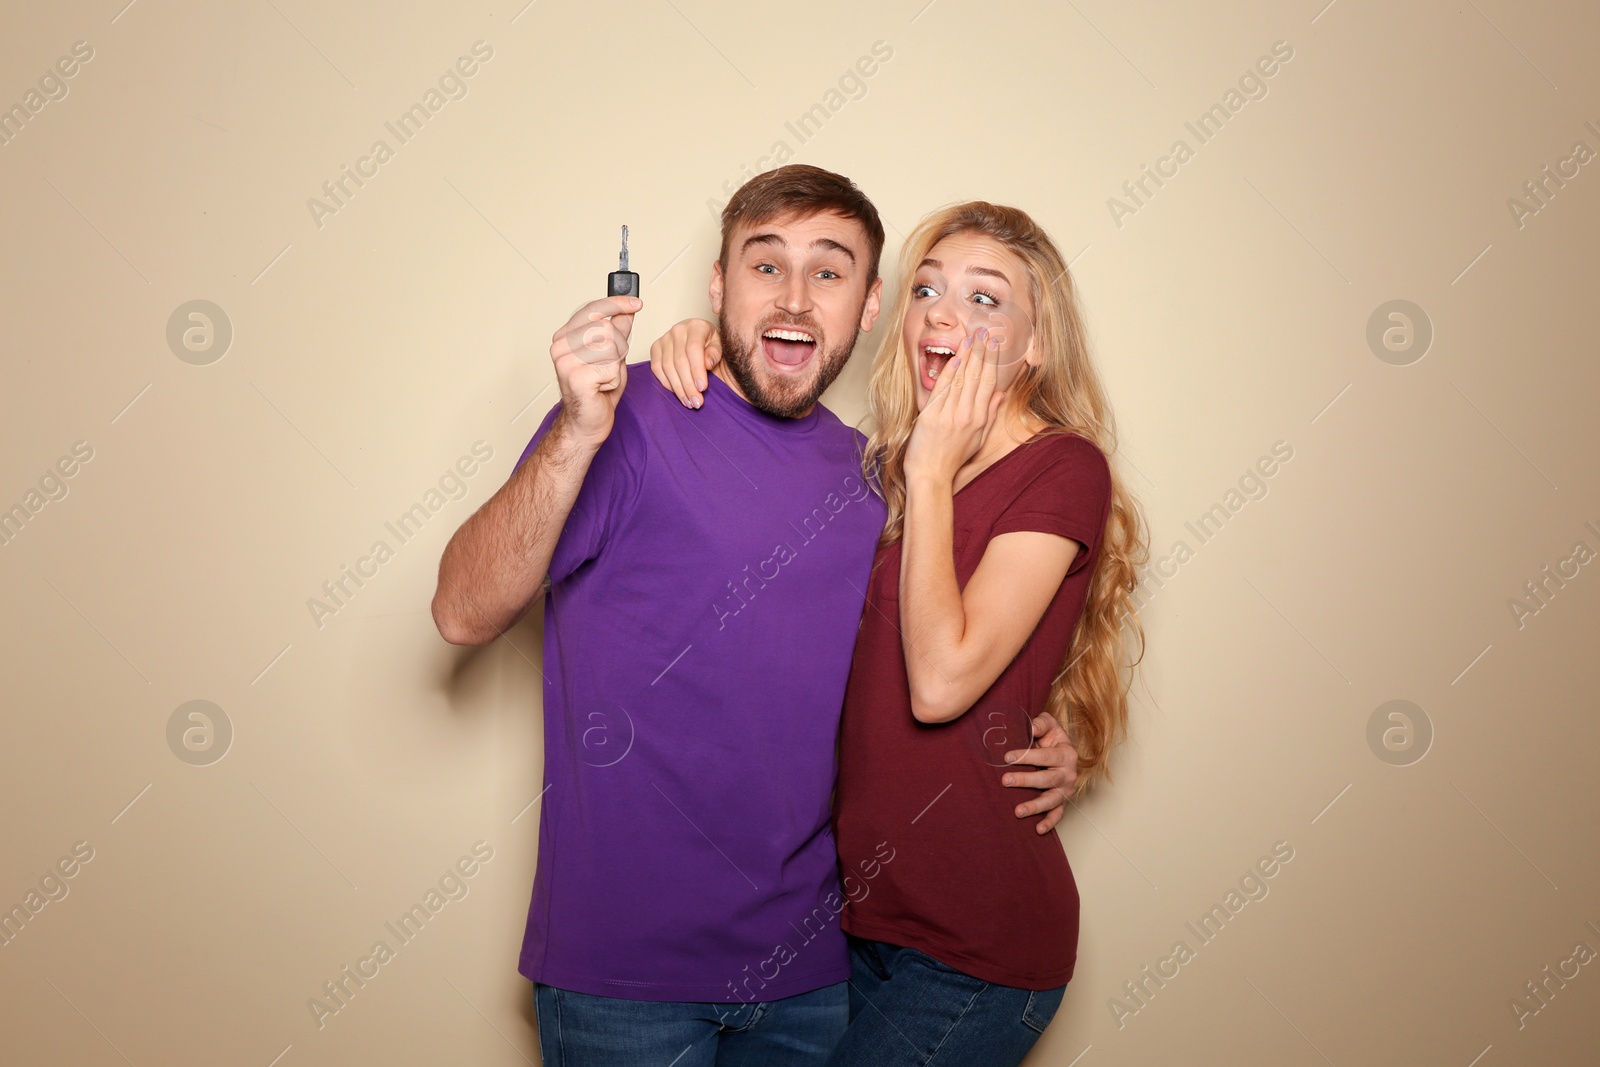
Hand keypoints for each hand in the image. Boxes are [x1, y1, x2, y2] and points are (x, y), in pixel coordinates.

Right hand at [550, 296, 640, 446]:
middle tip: (608, 367)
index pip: (592, 309)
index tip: (636, 302)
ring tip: (603, 378)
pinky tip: (601, 388)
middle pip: (606, 327)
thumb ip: (618, 331)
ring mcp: (565, 361)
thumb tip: (627, 309)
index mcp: (565, 336)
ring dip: (615, 365)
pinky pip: (611, 367)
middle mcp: (560, 346)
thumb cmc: (597, 391)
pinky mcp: (576, 377)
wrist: (586, 424)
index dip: (616, 303)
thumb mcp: (613, 355)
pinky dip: (614, 379)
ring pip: (611, 346)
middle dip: (618, 347)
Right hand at [649, 317, 720, 407]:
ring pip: (667, 367)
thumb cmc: (711, 344)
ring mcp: (664, 339)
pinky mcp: (655, 348)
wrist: (701, 340)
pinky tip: (678, 393)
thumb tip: (708, 363)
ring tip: (689, 402)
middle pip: (680, 361)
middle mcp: (678, 330)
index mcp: (696, 326)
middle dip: (688, 385)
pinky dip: (667, 383)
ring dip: (678, 388)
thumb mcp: (720, 346)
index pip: (693, 350)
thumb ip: (716, 353)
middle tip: (696, 401)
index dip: (697, 371)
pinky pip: (657, 368)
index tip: (702, 388)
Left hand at [904, 327, 1004, 485]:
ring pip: (961, 380)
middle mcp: (967, 415)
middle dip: (982, 352)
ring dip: (968, 356)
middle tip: (985, 331)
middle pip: (977, 377)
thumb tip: (1001, 394)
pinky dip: (950, 372)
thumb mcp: (978, 438)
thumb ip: (989, 414)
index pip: (989, 384)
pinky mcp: (931, 416)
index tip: (994, 345)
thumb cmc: (953, 458)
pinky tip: (955, 357)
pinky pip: (943, 389)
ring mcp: (949, 415)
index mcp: (979, 419)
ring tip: (972, 337)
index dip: (992, 362)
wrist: (930, 475)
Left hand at [1001, 712, 1078, 833]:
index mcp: (1066, 754)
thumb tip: (1030, 728)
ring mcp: (1066, 790)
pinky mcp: (1063, 802)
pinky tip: (1037, 830)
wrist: (1062, 751)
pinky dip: (1049, 823)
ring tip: (1017, 811)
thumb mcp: (1049, 724)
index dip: (1026, 756)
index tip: (1006, 757)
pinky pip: (1057, 815)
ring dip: (1035, 806)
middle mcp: (1069, 774)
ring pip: (1051, 800)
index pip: (1045, 756)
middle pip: (1046, 779)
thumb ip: (1040, 723)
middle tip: (1005, 781)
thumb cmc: (1051, 738)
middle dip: (1025, 780)